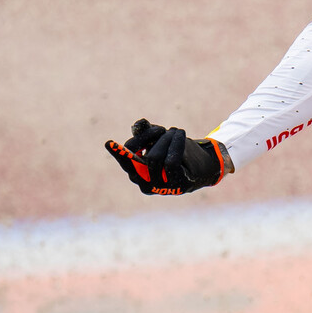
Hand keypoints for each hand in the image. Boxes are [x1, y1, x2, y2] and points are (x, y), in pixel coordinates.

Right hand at [105, 119, 229, 195]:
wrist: (202, 163)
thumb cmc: (175, 151)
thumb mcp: (158, 139)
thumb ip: (145, 133)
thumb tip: (139, 124)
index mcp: (136, 174)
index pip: (125, 162)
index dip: (118, 153)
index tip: (109, 143)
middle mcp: (145, 184)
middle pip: (137, 158)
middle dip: (148, 137)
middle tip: (161, 129)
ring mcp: (162, 188)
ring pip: (155, 158)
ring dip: (165, 138)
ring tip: (174, 132)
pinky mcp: (178, 185)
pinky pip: (171, 161)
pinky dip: (176, 143)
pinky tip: (180, 134)